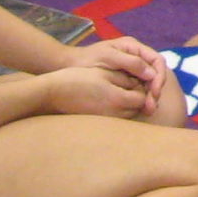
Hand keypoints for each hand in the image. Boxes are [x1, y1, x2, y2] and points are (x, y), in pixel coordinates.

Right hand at [37, 65, 154, 118]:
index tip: (136, 76)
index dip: (144, 86)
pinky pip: (117, 116)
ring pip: (128, 113)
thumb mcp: (106, 73)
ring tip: (118, 88)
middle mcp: (115, 115)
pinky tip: (110, 96)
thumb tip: (144, 83)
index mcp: (118, 100)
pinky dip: (119, 107)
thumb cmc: (78, 79)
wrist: (53, 93)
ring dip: (130, 102)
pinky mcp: (100, 122)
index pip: (143, 97)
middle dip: (138, 95)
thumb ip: (128, 78)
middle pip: (138, 107)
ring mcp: (107, 121)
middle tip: (130, 81)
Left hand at [65, 35, 167, 106]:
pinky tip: (139, 107)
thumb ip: (131, 63)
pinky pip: (139, 87)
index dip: (159, 76)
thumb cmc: (87, 59)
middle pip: (155, 72)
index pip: (157, 60)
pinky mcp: (125, 78)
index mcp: (134, 47)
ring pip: (148, 81)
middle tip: (151, 106)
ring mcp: (131, 68)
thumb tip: (152, 74)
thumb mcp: (108, 57)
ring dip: (150, 95)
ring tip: (147, 110)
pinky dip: (141, 97)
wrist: (69, 65)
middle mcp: (136, 56)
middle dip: (156, 89)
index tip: (155, 92)